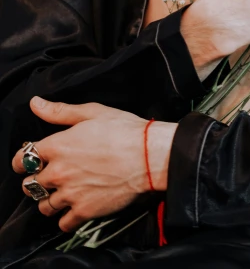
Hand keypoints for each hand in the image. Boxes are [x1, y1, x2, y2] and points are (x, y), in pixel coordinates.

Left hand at [12, 97, 175, 231]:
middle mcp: (58, 172)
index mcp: (57, 146)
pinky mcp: (84, 211)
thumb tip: (36, 103)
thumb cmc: (123, 130)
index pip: (23, 159)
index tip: (29, 160)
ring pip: (43, 206)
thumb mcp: (92, 112)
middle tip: (47, 177)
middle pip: (29, 185)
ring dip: (48, 200)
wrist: (148, 156)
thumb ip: (60, 111)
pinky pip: (63, 223)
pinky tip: (72, 209)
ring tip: (59, 193)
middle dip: (36, 180)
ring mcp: (70, 194)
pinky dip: (65, 219)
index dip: (23, 160)